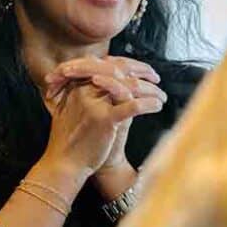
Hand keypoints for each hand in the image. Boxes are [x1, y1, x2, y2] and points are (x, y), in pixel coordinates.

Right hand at [43, 57, 166, 172]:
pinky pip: (133, 106)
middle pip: (119, 70)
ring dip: (150, 90)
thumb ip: (89, 92)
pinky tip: (156, 106)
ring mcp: (94, 103)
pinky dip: (148, 104)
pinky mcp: (104, 119)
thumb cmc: (73, 138)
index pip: (107, 64)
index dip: (129, 64)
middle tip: (155, 77)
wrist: (65, 163)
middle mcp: (84, 89)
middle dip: (142, 70)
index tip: (143, 70)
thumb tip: (114, 79)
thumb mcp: (73, 108)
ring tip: (161, 96)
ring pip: (129, 86)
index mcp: (77, 84)